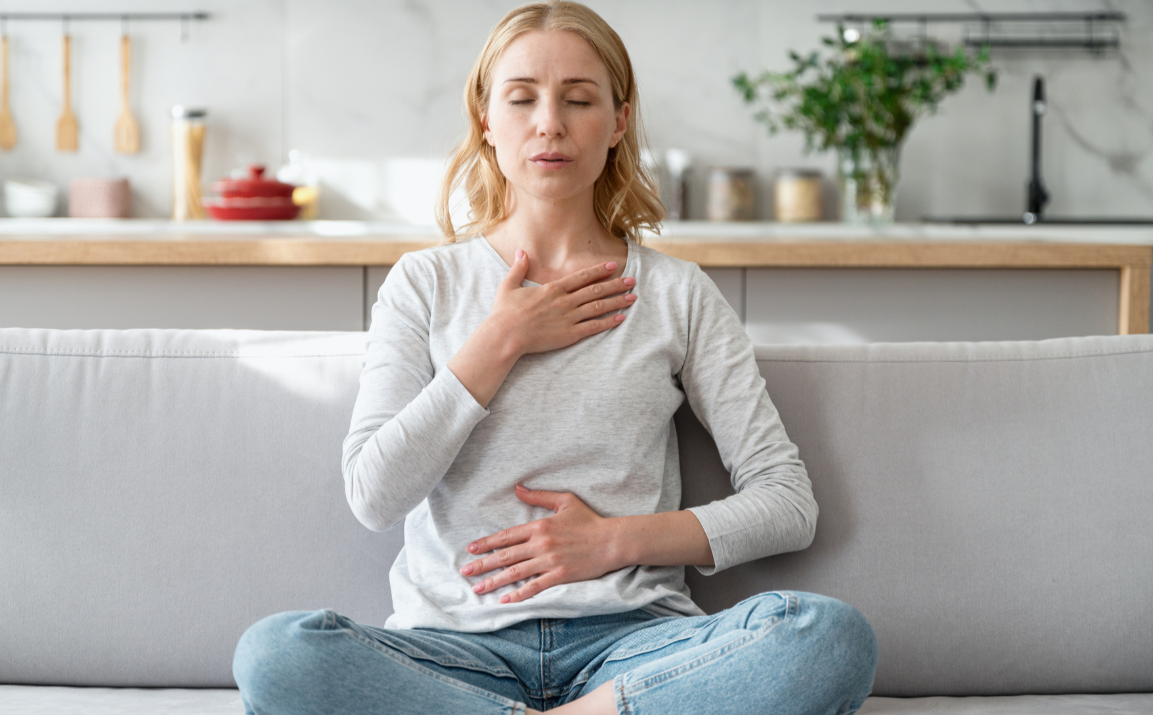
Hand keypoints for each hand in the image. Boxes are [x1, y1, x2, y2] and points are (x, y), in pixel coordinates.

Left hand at [460, 486, 622, 603]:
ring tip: (477, 588)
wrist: (612, 540)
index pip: (506, 536)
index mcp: (540, 526)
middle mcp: (541, 544)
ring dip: (494, 581)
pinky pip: (534, 587)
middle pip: (505, 555)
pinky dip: (518, 594)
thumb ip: (539, 496)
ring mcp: (549, 561)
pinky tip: (505, 600)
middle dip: (483, 564)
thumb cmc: (589, 520)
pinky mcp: (560, 576)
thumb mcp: (564, 501)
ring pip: (515, 573)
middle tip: (465, 572)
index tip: (471, 549)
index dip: (486, 543)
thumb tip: (517, 488)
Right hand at [487, 250, 636, 357]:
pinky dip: (609, 322)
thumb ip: (518, 268)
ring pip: (599, 307)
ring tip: (632, 297)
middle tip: (632, 280)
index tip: (613, 266)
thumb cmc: (504, 313)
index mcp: (553, 289)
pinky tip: (621, 318)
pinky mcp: (569, 335)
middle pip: (596, 290)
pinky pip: (594, 327)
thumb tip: (521, 251)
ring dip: (617, 301)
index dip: (599, 271)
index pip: (582, 277)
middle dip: (616, 284)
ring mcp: (569, 318)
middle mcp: (565, 301)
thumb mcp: (509, 286)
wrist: (505, 336)